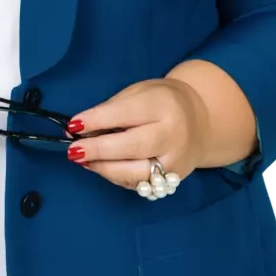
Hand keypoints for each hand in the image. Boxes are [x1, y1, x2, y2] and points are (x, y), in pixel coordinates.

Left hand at [65, 78, 209, 190]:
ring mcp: (174, 161)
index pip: (126, 113)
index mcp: (163, 105)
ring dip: (104, 168)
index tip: (74, 124)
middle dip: (99, 150)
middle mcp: (172, 135)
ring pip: (135, 172)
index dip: (98, 120)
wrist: (201, 121)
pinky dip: (115, 176)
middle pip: (133, 146)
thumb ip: (112, 109)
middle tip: (73, 150)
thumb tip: (79, 128)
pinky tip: (99, 167)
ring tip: (82, 160)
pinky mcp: (173, 179)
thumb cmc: (162, 101)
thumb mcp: (139, 92)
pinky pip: (139, 183)